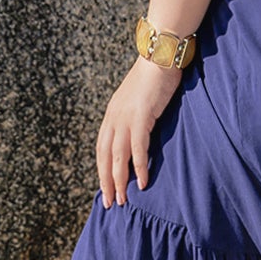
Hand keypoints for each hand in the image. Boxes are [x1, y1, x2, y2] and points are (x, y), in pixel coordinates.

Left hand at [97, 54, 185, 207]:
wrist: (159, 57)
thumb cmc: (154, 77)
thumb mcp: (138, 99)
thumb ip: (135, 116)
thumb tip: (140, 132)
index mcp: (111, 114)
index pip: (101, 148)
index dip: (102, 170)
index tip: (105, 187)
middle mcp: (114, 118)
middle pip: (105, 156)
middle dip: (106, 182)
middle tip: (110, 202)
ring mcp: (125, 118)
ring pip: (117, 157)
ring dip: (119, 180)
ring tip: (123, 199)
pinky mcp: (141, 118)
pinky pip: (138, 149)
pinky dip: (139, 167)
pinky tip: (142, 182)